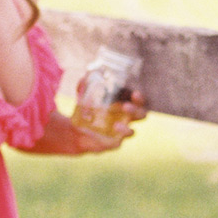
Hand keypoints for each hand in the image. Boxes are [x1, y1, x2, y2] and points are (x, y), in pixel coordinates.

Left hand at [31, 94, 148, 156]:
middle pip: (140, 115)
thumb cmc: (87, 110)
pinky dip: (117, 138)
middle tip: (126, 106)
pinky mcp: (113, 142)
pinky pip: (120, 142)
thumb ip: (86, 85)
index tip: (135, 92)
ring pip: (132, 131)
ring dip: (127, 129)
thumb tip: (86, 75)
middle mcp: (126, 119)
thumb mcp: (85, 95)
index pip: (138, 101)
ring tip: (117, 125)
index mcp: (124, 105)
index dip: (140, 98)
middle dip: (136, 110)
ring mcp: (120, 132)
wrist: (76, 131)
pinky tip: (112, 132)